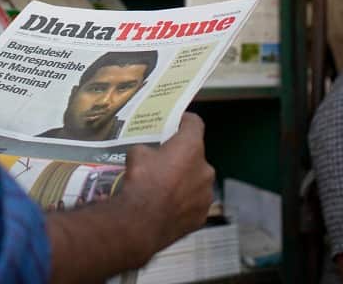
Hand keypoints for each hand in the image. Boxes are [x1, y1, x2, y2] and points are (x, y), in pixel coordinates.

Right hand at [118, 112, 215, 255]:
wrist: (141, 221)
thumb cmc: (141, 179)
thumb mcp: (136, 153)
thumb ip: (148, 150)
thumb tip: (148, 155)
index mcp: (191, 147)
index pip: (195, 123)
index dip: (184, 121)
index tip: (176, 124)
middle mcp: (206, 168)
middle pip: (196, 156)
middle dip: (183, 158)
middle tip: (166, 164)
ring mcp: (206, 194)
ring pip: (197, 182)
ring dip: (186, 182)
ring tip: (167, 190)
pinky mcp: (202, 216)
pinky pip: (194, 204)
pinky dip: (184, 204)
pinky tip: (169, 208)